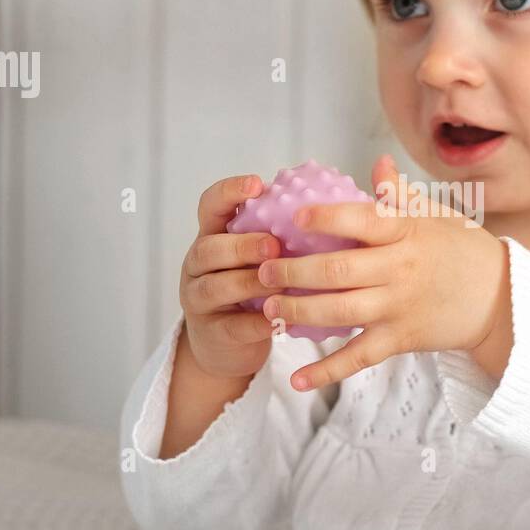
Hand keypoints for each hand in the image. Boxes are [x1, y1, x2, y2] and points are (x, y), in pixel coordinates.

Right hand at [178, 174, 283, 379]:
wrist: (225, 345)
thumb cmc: (252, 291)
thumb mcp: (257, 259)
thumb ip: (278, 235)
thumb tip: (331, 205)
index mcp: (212, 237)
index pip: (210, 205)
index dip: (229, 192)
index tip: (258, 185)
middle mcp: (198, 265)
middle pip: (209, 248)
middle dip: (242, 245)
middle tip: (274, 245)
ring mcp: (198, 300)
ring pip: (215, 287)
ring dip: (248, 283)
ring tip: (279, 283)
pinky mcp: (212, 333)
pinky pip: (232, 326)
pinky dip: (257, 322)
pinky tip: (280, 319)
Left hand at [257, 155, 511, 390]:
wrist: (501, 299)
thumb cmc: (464, 252)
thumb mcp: (438, 216)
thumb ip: (401, 195)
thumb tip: (377, 164)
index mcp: (406, 233)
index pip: (361, 220)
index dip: (325, 218)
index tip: (294, 217)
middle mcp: (399, 270)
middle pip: (337, 269)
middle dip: (293, 270)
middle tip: (263, 270)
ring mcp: (398, 307)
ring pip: (338, 312)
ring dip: (298, 311)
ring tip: (269, 307)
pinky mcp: (400, 339)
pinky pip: (357, 358)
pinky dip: (326, 371)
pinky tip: (297, 378)